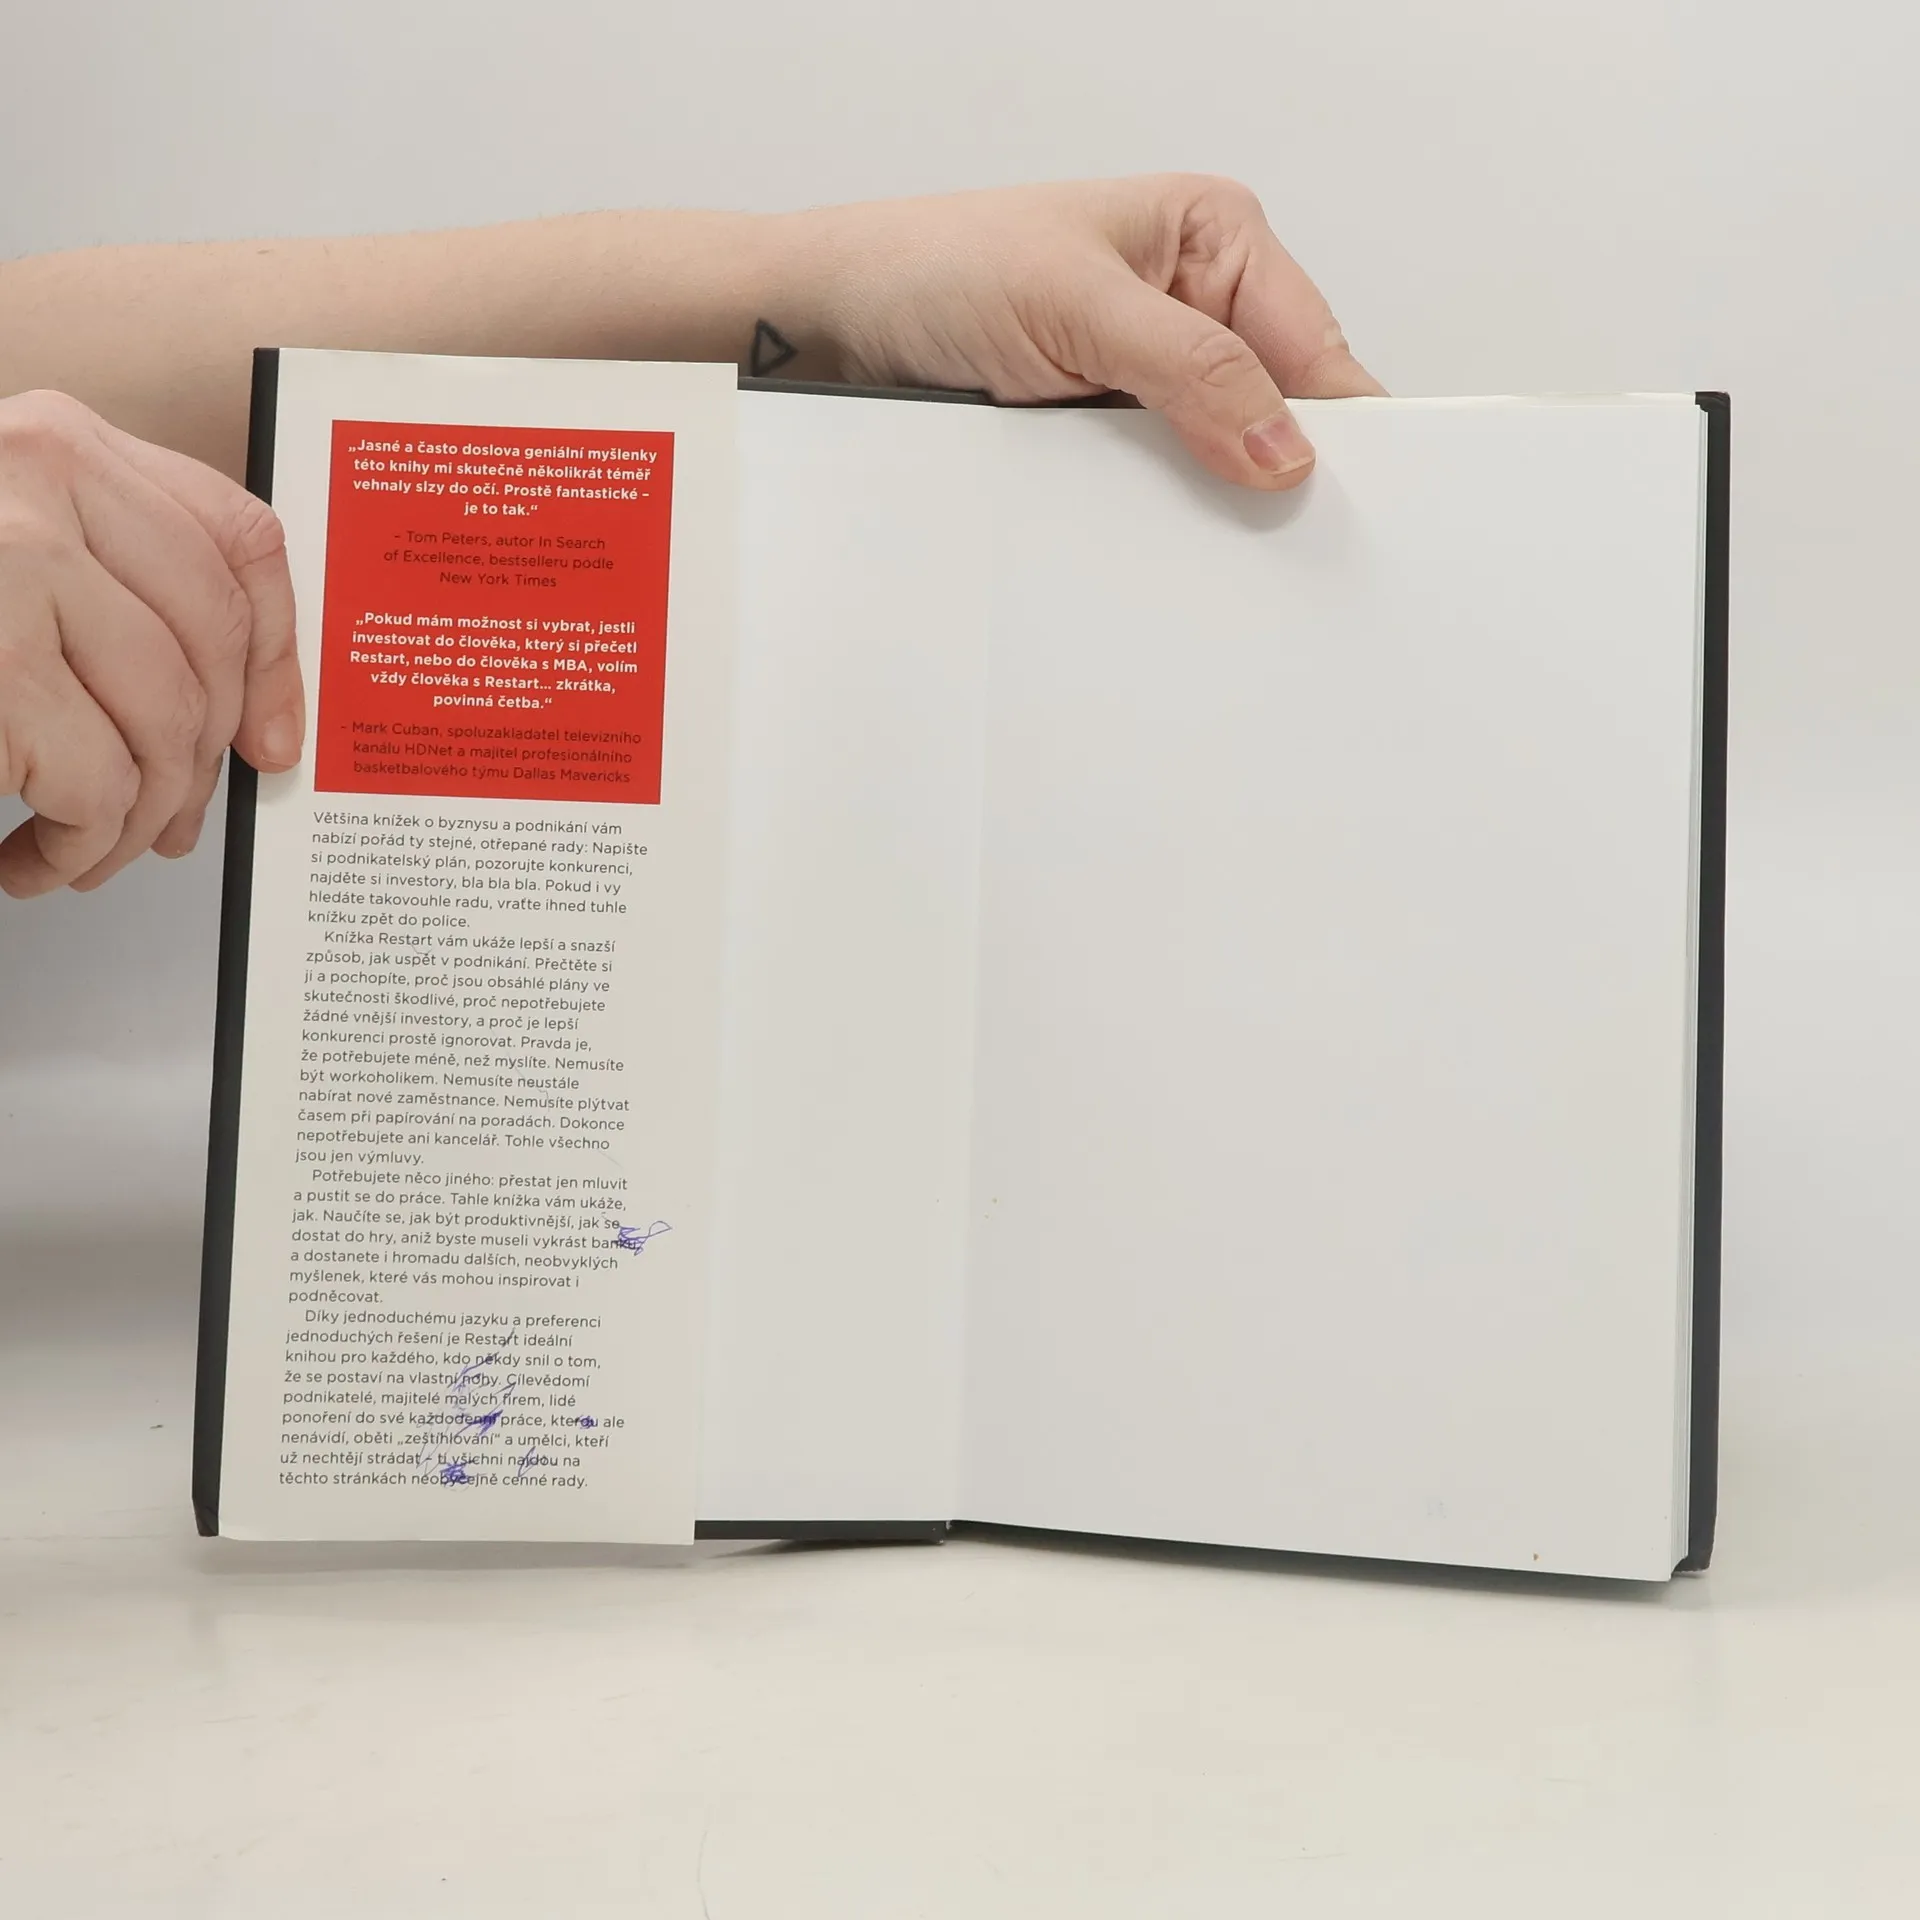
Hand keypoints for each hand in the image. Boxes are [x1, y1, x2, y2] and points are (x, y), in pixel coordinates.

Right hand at [0, 390, 301, 896]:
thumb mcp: (10, 549)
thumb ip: (106, 581)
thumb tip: (240, 709)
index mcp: (60, 442)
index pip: (236, 541)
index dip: (279, 655)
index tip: (275, 736)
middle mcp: (42, 479)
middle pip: (212, 648)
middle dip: (200, 765)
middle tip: (165, 827)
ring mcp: (10, 561)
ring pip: (166, 723)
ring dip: (137, 820)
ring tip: (86, 851)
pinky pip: (98, 783)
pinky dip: (79, 846)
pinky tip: (32, 859)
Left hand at [790, 174, 1384, 489]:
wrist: (835, 324)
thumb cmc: (936, 269)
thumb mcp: (1078, 307)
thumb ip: (1192, 371)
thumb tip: (1282, 444)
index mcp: (1213, 238)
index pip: (1314, 345)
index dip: (1337, 426)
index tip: (1343, 500)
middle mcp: (1192, 304)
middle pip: (1277, 410)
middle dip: (1273, 470)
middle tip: (1279, 539)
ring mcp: (1150, 375)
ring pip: (1221, 458)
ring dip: (1211, 500)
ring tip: (1212, 542)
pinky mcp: (1107, 430)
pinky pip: (1161, 486)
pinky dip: (1161, 515)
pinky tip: (1159, 541)